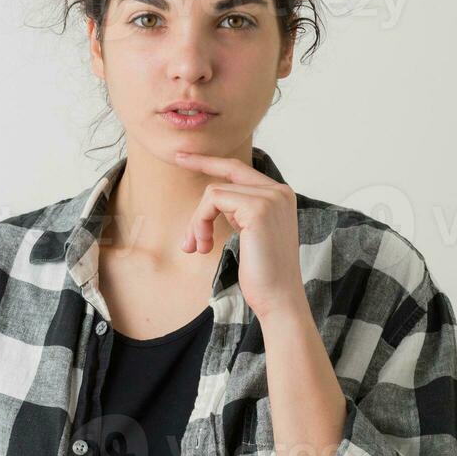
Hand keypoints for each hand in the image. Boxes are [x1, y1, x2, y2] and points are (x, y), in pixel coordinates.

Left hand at [173, 150, 306, 321]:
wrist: (279, 298)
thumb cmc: (263, 274)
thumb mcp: (251, 235)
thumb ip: (240, 213)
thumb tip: (212, 201)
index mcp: (280, 195)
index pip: (240, 169)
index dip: (211, 161)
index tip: (185, 157)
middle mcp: (279, 190)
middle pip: (227, 173)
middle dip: (200, 168)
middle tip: (177, 161)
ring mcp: (270, 197)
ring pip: (215, 192)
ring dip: (197, 221)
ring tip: (197, 247)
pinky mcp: (258, 207)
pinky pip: (213, 201)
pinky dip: (200, 222)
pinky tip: (204, 246)